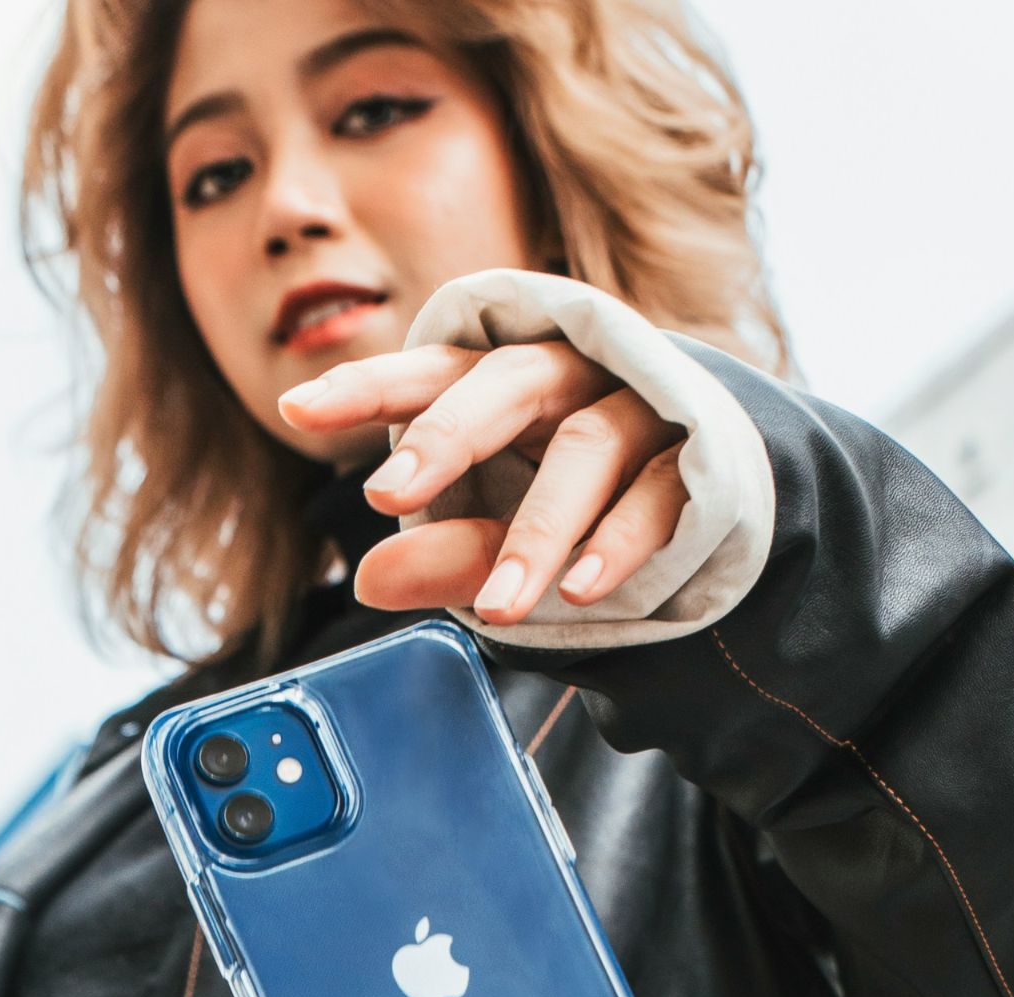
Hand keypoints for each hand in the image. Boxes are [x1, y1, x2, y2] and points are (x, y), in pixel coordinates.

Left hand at [278, 341, 688, 626]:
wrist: (718, 493)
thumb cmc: (584, 498)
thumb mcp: (504, 532)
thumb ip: (446, 552)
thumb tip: (369, 581)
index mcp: (505, 383)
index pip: (430, 371)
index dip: (365, 386)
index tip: (296, 409)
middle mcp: (570, 378)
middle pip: (504, 383)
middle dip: (444, 436)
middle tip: (386, 495)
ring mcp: (639, 409)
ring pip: (588, 446)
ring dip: (538, 530)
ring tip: (501, 608)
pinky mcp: (698, 457)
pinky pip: (660, 492)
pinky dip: (618, 543)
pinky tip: (580, 592)